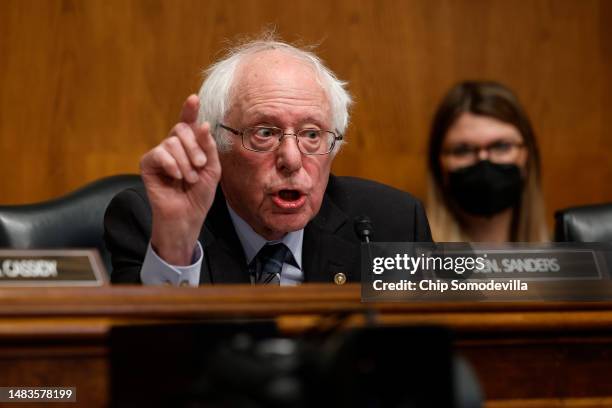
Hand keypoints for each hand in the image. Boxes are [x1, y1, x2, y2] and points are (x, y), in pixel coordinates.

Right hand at [140, 94, 220, 264]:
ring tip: (189, 179)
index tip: (194, 98)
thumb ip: (208, 147)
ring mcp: (159, 155)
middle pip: (181, 129)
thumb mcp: (212, 169)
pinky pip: (159, 153)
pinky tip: (176, 177)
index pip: (188, 123)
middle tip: (200, 166)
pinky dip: (172, 165)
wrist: (187, 216)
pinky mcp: (148, 165)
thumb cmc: (199, 195)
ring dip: (185, 162)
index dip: (189, 110)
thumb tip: (203, 124)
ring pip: (172, 142)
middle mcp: (173, 147)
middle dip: (194, 147)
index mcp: (189, 146)